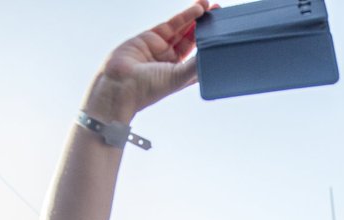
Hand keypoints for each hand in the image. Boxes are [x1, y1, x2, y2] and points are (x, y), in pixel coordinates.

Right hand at [84, 2, 209, 123]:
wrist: (119, 84)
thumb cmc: (149, 88)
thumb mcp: (179, 77)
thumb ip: (197, 65)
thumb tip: (214, 56)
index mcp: (181, 74)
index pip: (200, 55)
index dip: (210, 43)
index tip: (223, 32)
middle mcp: (172, 61)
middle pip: (193, 39)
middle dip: (205, 26)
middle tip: (220, 13)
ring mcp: (161, 48)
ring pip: (183, 29)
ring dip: (197, 17)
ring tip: (211, 6)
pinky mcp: (151, 36)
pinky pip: (171, 24)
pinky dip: (185, 16)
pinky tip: (198, 9)